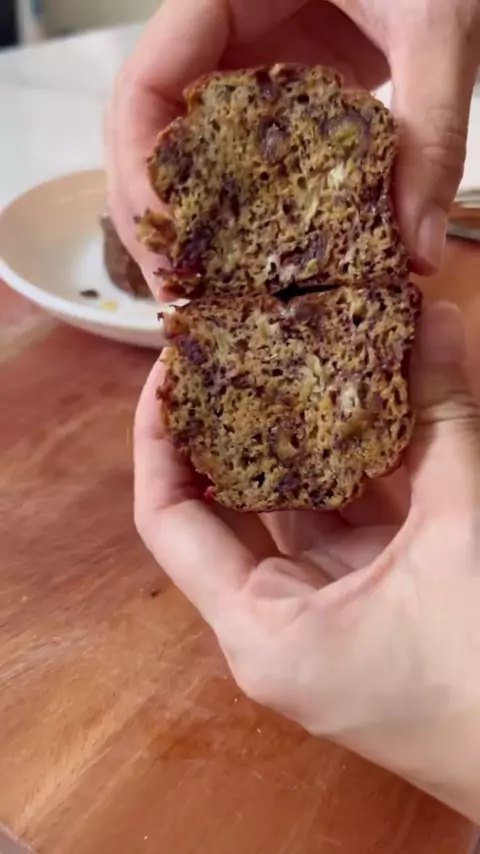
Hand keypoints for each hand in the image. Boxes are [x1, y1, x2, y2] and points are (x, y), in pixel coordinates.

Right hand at [107, 0, 479, 293]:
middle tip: (180, 288)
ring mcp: (243, 62)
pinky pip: (229, 150)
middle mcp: (219, 31)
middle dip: (150, 212)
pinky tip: (243, 253)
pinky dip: (227, 205)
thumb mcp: (436, 29)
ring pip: (180, 144)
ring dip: (181, 217)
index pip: (144, 83)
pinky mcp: (275, 91)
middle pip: (145, 127)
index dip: (140, 168)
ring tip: (201, 286)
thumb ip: (432, 132)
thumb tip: (418, 251)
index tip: (172, 243)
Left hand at [134, 302, 479, 821]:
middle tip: (240, 345)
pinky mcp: (371, 599)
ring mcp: (327, 608)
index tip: (171, 368)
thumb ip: (446, 422)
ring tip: (301, 355)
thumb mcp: (461, 532)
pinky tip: (366, 403)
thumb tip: (432, 318)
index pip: (169, 519)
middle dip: (237, 421)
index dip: (158, 438)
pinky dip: (357, 464)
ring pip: (297, 504)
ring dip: (305, 434)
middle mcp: (280, 619)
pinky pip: (348, 518)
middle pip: (231, 503)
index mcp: (263, 628)